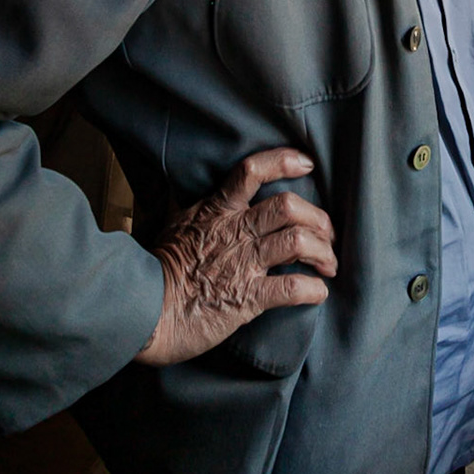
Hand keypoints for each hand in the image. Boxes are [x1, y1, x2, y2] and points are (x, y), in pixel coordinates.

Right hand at [134, 148, 336, 366]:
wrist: (145, 311)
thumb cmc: (156, 271)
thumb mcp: (172, 226)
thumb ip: (189, 209)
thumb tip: (181, 191)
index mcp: (216, 211)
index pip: (252, 171)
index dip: (284, 162)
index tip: (306, 165)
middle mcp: (234, 232)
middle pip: (288, 206)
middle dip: (317, 218)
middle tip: (326, 234)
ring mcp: (243, 264)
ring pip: (298, 241)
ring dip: (323, 252)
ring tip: (328, 265)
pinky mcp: (248, 298)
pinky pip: (292, 288)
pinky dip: (313, 289)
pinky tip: (318, 292)